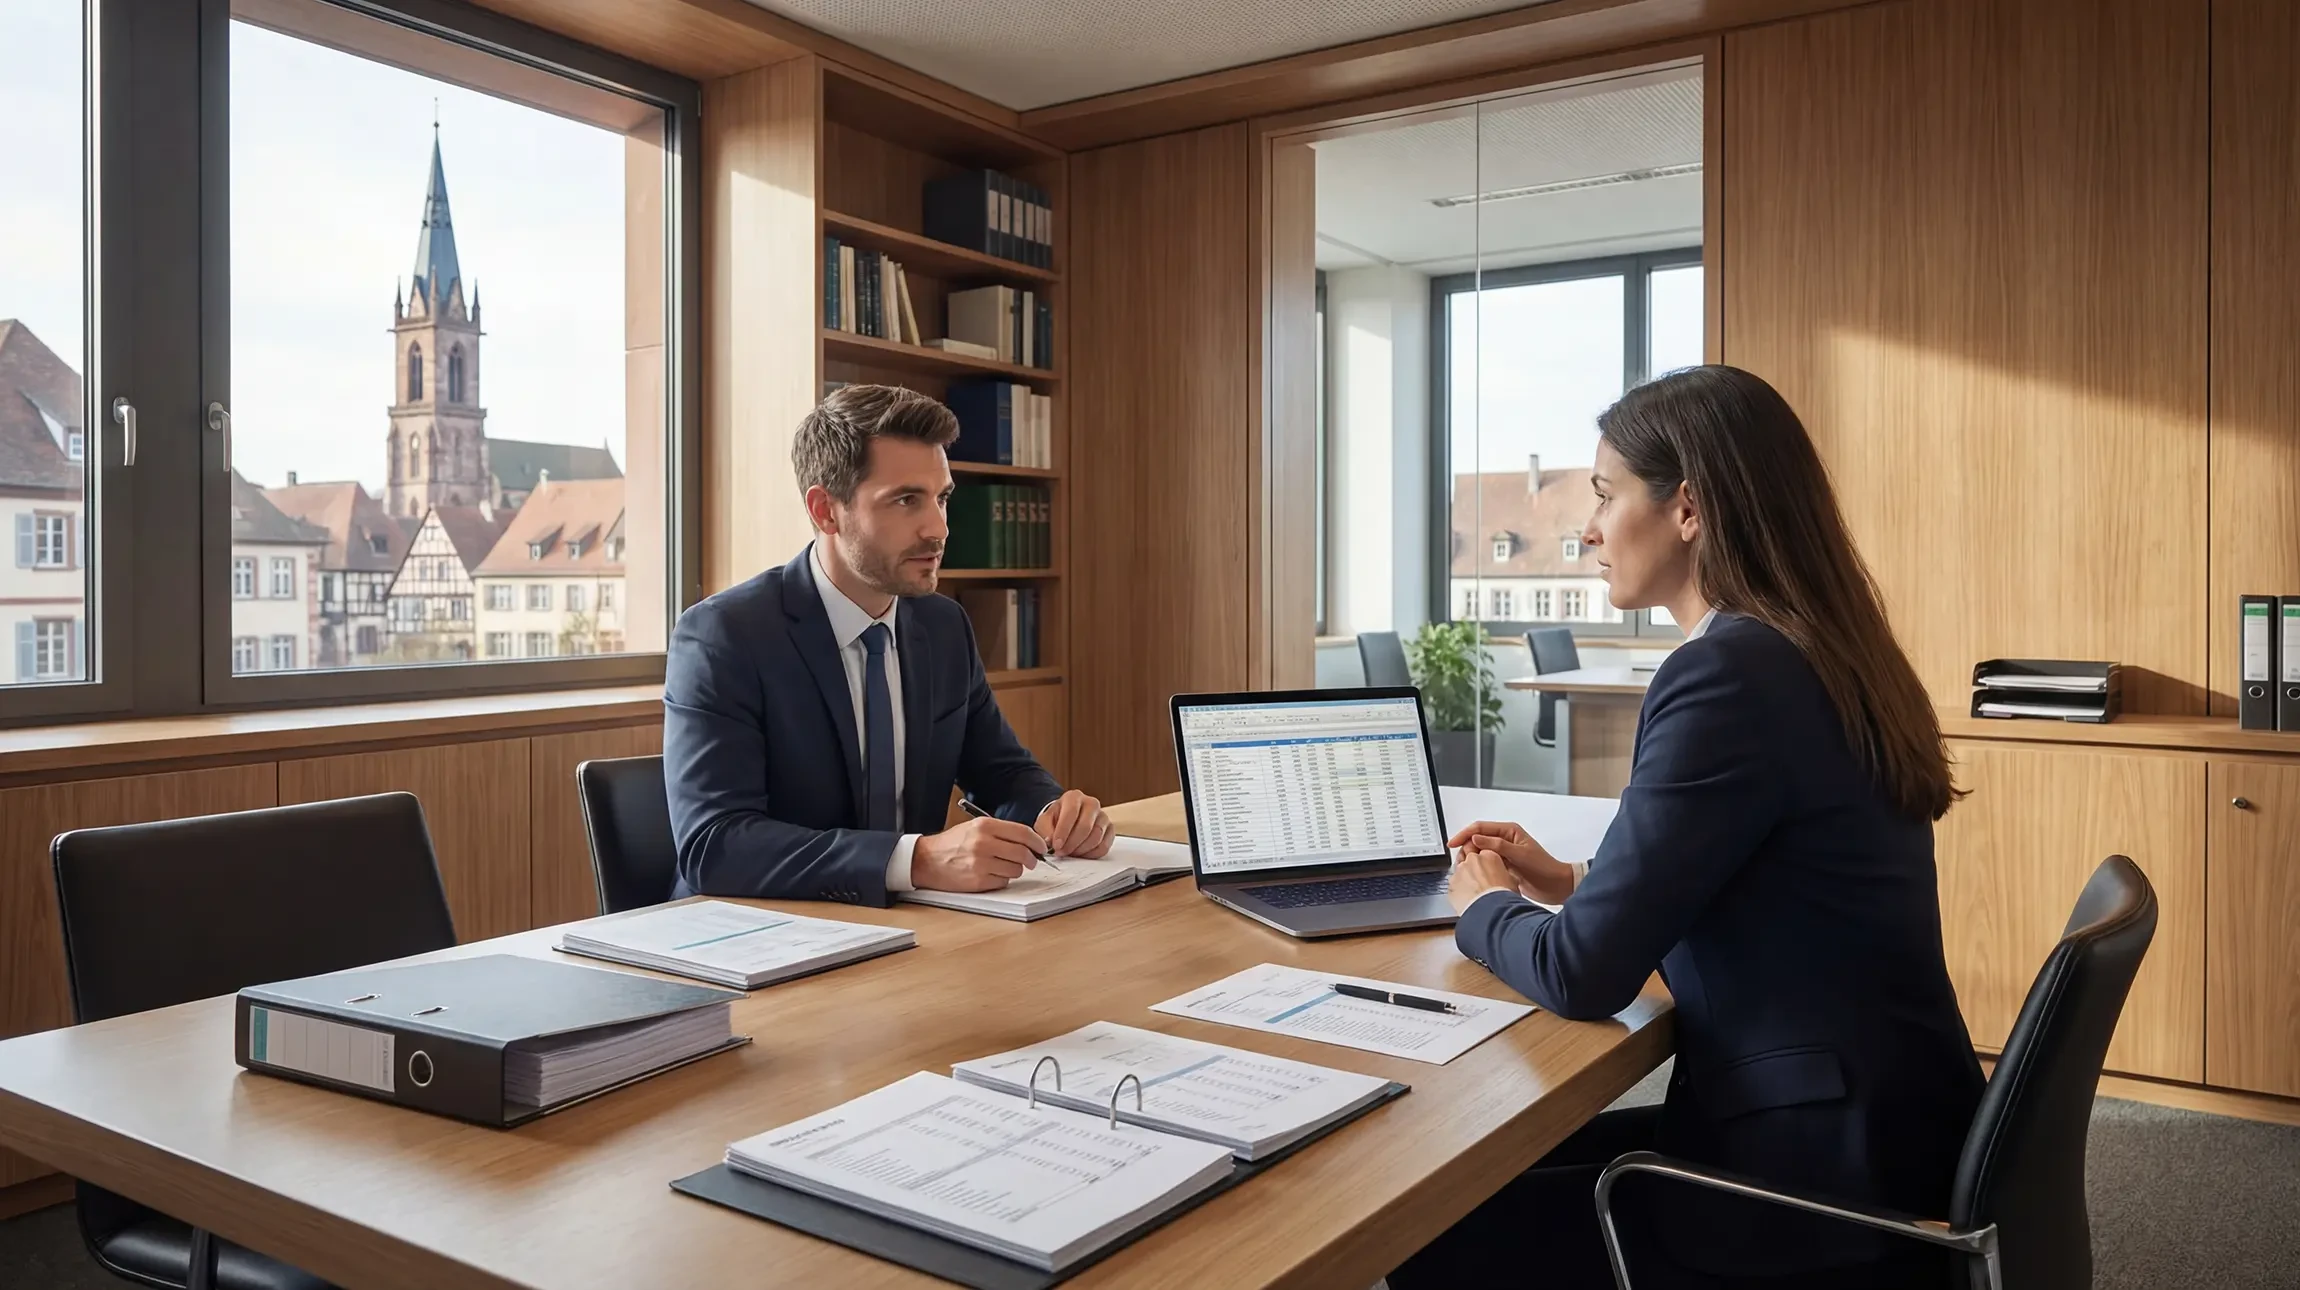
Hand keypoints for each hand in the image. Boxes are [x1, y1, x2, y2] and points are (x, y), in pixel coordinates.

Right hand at [912, 817, 1045, 891]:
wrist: (926, 860)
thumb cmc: (953, 843)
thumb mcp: (975, 828)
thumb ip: (1001, 832)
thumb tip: (1030, 842)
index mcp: (984, 826)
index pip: (1023, 833)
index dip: (1037, 842)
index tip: (1042, 848)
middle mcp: (983, 843)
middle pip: (1023, 853)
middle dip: (1032, 859)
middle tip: (1031, 861)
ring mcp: (981, 863)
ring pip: (1016, 870)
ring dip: (1015, 870)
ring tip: (1002, 866)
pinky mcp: (978, 881)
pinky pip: (1003, 882)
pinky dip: (1002, 880)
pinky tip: (990, 874)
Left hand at [1034, 789, 1113, 857]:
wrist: (1066, 820)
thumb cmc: (1056, 820)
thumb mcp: (1044, 822)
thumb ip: (1045, 831)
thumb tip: (1051, 842)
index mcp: (1074, 797)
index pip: (1071, 813)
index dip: (1063, 831)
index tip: (1056, 845)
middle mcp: (1091, 804)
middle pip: (1086, 827)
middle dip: (1072, 843)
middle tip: (1061, 852)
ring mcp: (1103, 816)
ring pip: (1096, 837)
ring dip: (1081, 850)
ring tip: (1070, 853)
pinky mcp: (1109, 830)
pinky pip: (1104, 846)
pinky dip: (1091, 854)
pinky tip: (1081, 854)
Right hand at [1446, 819, 1577, 905]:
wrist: (1557, 886)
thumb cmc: (1544, 868)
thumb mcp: (1520, 854)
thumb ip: (1497, 845)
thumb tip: (1475, 838)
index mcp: (1509, 831)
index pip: (1480, 828)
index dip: (1464, 834)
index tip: (1453, 843)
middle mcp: (1505, 840)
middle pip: (1478, 839)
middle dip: (1466, 847)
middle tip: (1460, 860)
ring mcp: (1504, 853)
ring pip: (1480, 852)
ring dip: (1471, 858)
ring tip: (1463, 867)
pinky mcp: (1504, 866)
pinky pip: (1486, 863)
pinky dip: (1478, 867)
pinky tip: (1473, 874)